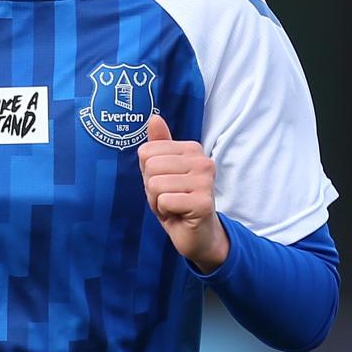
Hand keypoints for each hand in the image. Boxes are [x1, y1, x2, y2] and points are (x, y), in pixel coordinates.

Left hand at [137, 113, 229, 272]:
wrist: (196, 234)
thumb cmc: (177, 200)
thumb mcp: (162, 171)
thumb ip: (159, 146)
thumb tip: (154, 118)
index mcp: (192, 149)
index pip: (146, 152)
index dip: (148, 173)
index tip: (164, 184)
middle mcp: (203, 161)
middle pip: (150, 167)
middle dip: (152, 188)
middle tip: (169, 197)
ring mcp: (205, 181)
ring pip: (155, 185)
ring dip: (158, 201)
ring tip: (174, 205)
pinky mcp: (203, 202)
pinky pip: (164, 201)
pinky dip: (166, 212)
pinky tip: (179, 214)